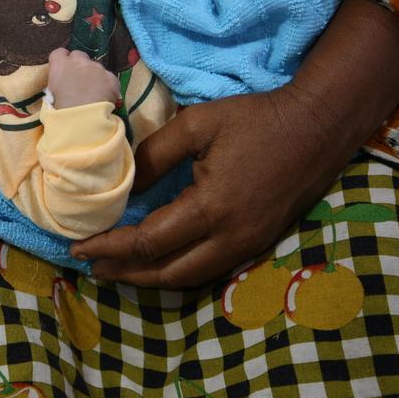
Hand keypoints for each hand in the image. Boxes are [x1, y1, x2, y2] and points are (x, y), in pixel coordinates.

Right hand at [47, 48, 119, 109]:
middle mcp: (78, 61)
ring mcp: (97, 68)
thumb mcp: (51, 94)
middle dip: (79, 65)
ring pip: (95, 66)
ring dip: (94, 75)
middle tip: (78, 81)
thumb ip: (57, 82)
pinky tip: (105, 96)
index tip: (63, 71)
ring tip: (93, 92)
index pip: (59, 53)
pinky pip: (109, 78)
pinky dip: (107, 85)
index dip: (62, 61)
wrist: (82, 119)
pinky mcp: (111, 77)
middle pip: (78, 55)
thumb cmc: (61, 110)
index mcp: (60, 65)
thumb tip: (62, 84)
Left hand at [69, 85, 346, 286]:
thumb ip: (154, 155)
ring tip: (118, 268)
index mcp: (212, 208)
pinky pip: (210, 269)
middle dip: (125, 273)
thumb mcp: (196, 124)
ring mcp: (249, 245)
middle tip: (91, 267)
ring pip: (190, 278)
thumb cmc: (256, 119)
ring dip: (151, 278)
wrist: (319, 124)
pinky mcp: (259, 242)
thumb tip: (123, 186)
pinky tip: (158, 260)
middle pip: (168, 273)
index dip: (110, 247)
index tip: (79, 247)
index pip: (149, 242)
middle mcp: (231, 238)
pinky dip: (177, 270)